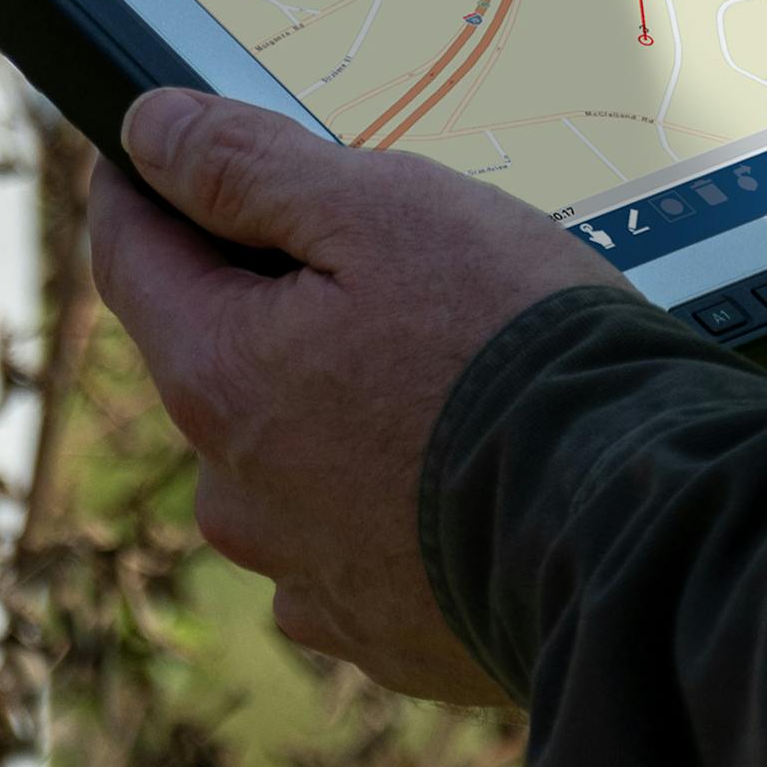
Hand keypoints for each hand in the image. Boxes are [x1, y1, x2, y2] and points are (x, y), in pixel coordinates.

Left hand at [79, 86, 618, 710]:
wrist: (634, 532)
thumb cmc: (516, 352)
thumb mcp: (384, 210)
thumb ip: (248, 168)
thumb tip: (149, 132)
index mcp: (220, 377)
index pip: (131, 256)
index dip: (147, 186)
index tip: (168, 148)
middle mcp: (236, 492)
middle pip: (217, 356)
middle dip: (275, 302)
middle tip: (387, 266)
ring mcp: (304, 575)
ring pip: (283, 456)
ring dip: (331, 408)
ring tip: (448, 377)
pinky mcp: (378, 634)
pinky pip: (347, 543)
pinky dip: (385, 500)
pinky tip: (462, 473)